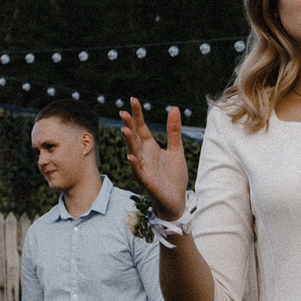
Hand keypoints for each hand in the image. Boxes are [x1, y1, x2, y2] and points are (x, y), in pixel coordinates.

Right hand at [119, 97, 188, 219]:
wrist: (176, 201)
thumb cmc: (174, 176)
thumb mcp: (176, 150)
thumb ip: (173, 130)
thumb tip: (174, 107)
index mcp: (150, 147)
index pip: (141, 127)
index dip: (137, 114)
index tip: (133, 100)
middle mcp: (144, 156)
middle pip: (134, 137)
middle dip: (129, 125)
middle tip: (124, 112)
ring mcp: (144, 168)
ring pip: (134, 153)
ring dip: (129, 143)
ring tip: (126, 131)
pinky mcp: (147, 182)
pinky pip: (139, 172)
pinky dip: (135, 165)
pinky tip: (132, 157)